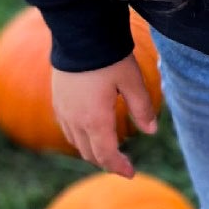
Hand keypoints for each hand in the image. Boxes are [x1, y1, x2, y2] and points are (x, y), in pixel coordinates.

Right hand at [50, 53, 158, 179]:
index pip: (106, 155)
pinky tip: (90, 131)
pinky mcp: (57, 101)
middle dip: (107, 161)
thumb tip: (151, 131)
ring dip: (92, 150)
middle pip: (90, 153)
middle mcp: (76, 120)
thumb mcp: (132, 81)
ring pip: (77, 143)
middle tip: (123, 163)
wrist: (78, 34)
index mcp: (96, 119)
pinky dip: (80, 138)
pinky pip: (67, 130)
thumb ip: (142, 108)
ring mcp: (63, 111)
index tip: (131, 173)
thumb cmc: (108, 56)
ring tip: (108, 149)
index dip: (119, 167)